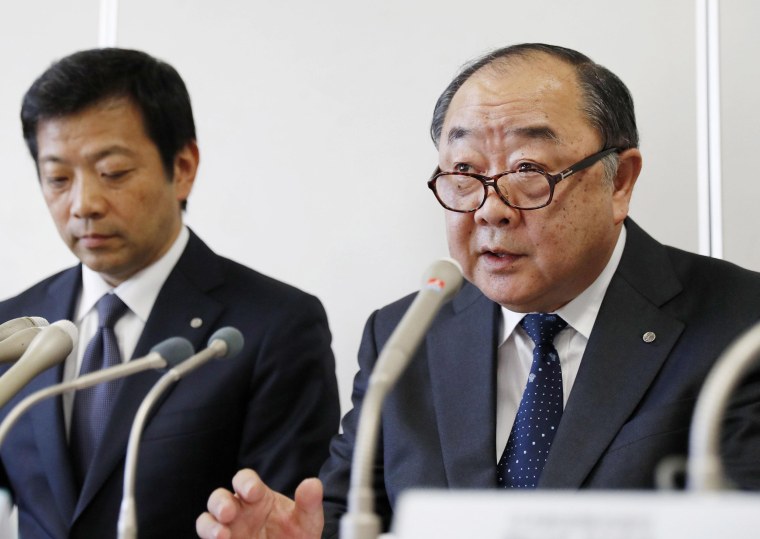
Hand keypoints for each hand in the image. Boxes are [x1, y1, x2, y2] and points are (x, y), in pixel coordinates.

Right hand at [196, 469, 324, 538]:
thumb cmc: (296, 535)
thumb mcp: (307, 520)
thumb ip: (309, 503)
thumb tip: (313, 483)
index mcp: (257, 497)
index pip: (244, 480)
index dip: (245, 482)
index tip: (253, 491)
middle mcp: (239, 511)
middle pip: (218, 498)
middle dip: (219, 503)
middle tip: (228, 512)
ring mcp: (229, 530)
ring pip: (206, 521)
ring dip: (209, 525)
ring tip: (221, 534)